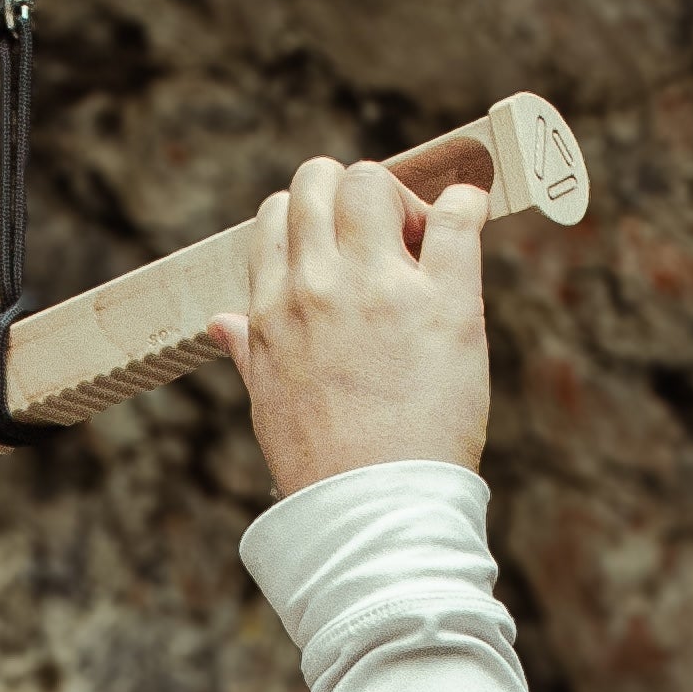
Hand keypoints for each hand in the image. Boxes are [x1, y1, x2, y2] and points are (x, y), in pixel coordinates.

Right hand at [207, 156, 491, 498]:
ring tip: (424, 241)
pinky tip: (472, 218)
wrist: (373, 512)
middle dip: (351, 192)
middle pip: (320, 180)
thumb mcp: (267, 404)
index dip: (312, 220)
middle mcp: (316, 286)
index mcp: (271, 309)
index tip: (342, 251)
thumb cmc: (323, 468)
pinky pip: (457, 215)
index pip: (276, 217)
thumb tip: (220, 321)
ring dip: (401, 197)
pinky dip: (467, 203)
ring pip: (373, 181)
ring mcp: (378, 288)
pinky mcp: (444, 301)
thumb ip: (249, 350)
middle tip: (385, 236)